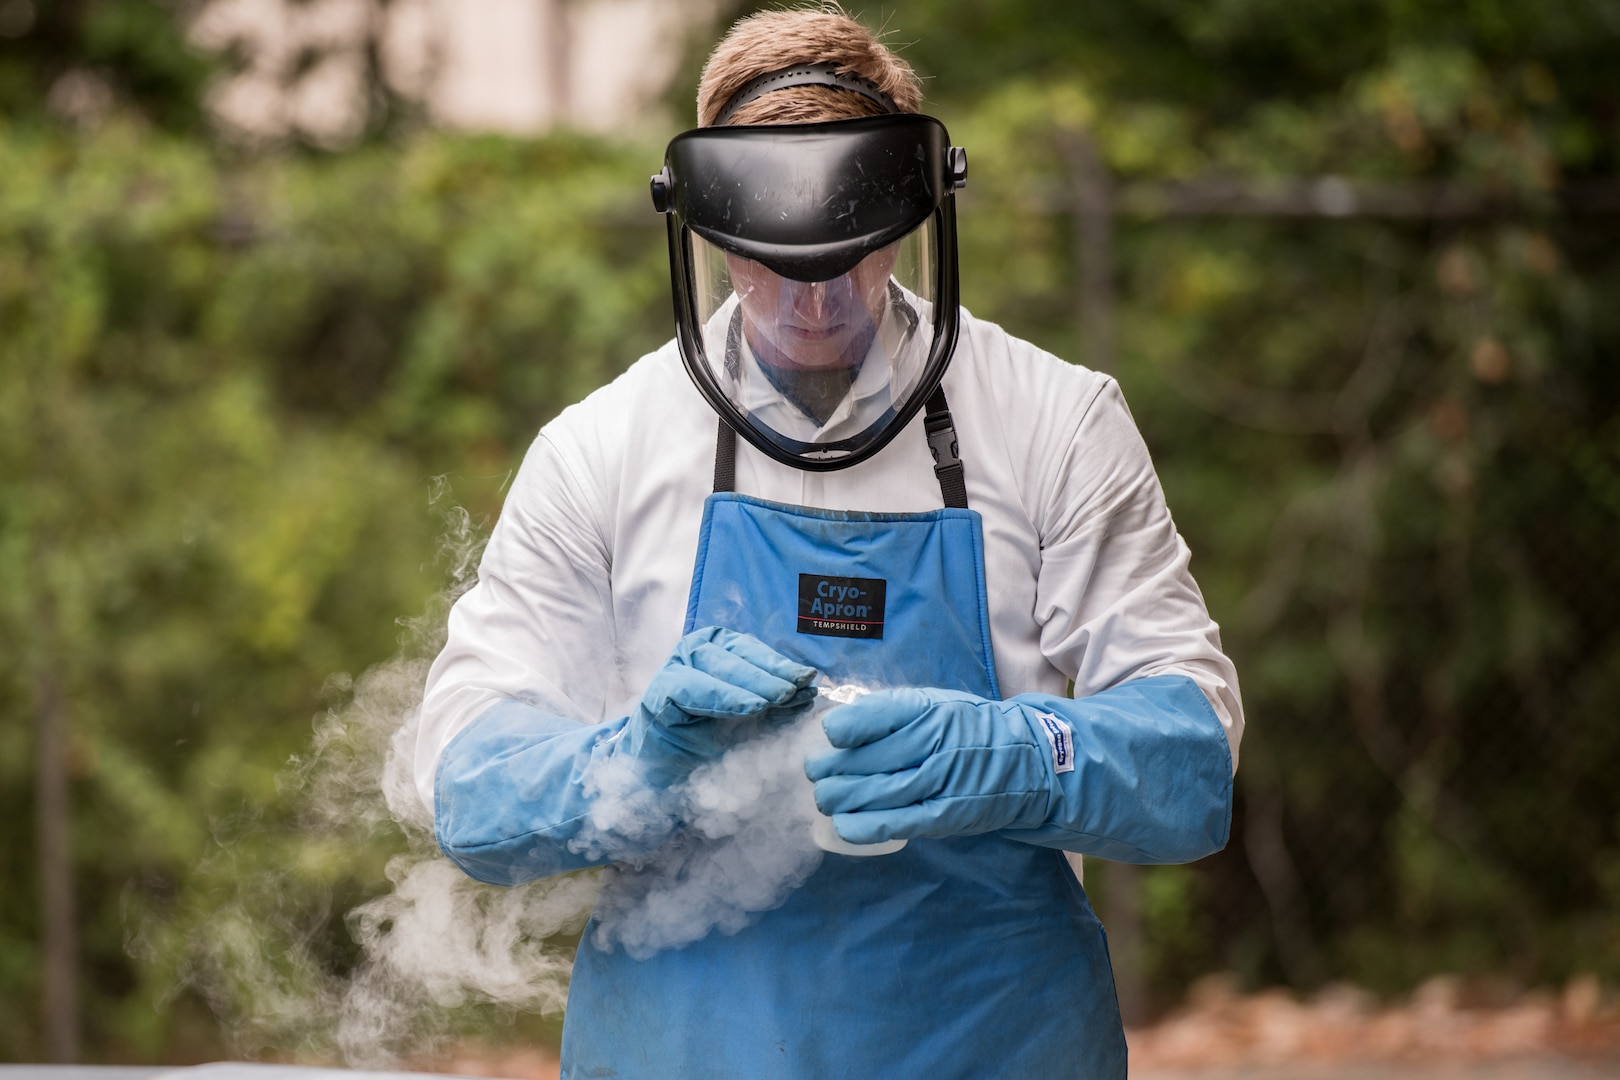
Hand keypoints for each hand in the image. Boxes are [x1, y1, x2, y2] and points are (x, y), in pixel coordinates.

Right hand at [621, 626, 816, 784]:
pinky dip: (723, 697)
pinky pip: (692, 688)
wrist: (667, 776)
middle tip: (797, 688)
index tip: (809, 679)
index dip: (783, 665)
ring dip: (751, 682)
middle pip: (739, 654)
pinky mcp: (660, 690)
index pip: (756, 652)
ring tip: (779, 697)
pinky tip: (749, 707)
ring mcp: (676, 666)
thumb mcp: (754, 722)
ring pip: (717, 665)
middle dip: (771, 673)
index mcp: (721, 650)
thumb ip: (779, 705)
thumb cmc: (710, 743)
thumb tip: (811, 690)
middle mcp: (698, 651)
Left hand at [804, 687, 1058, 842]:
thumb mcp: (936, 705)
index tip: (829, 734)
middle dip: (830, 768)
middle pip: (867, 759)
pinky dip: (865, 826)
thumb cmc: (968, 729)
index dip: (843, 728)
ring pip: (876, 792)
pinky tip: (843, 824)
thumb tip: (839, 728)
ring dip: (839, 797)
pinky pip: (898, 823)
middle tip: (816, 771)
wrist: (1026, 761)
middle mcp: (934, 743)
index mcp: (928, 709)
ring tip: (824, 797)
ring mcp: (940, 781)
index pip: (875, 714)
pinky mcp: (945, 815)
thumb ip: (893, 713)